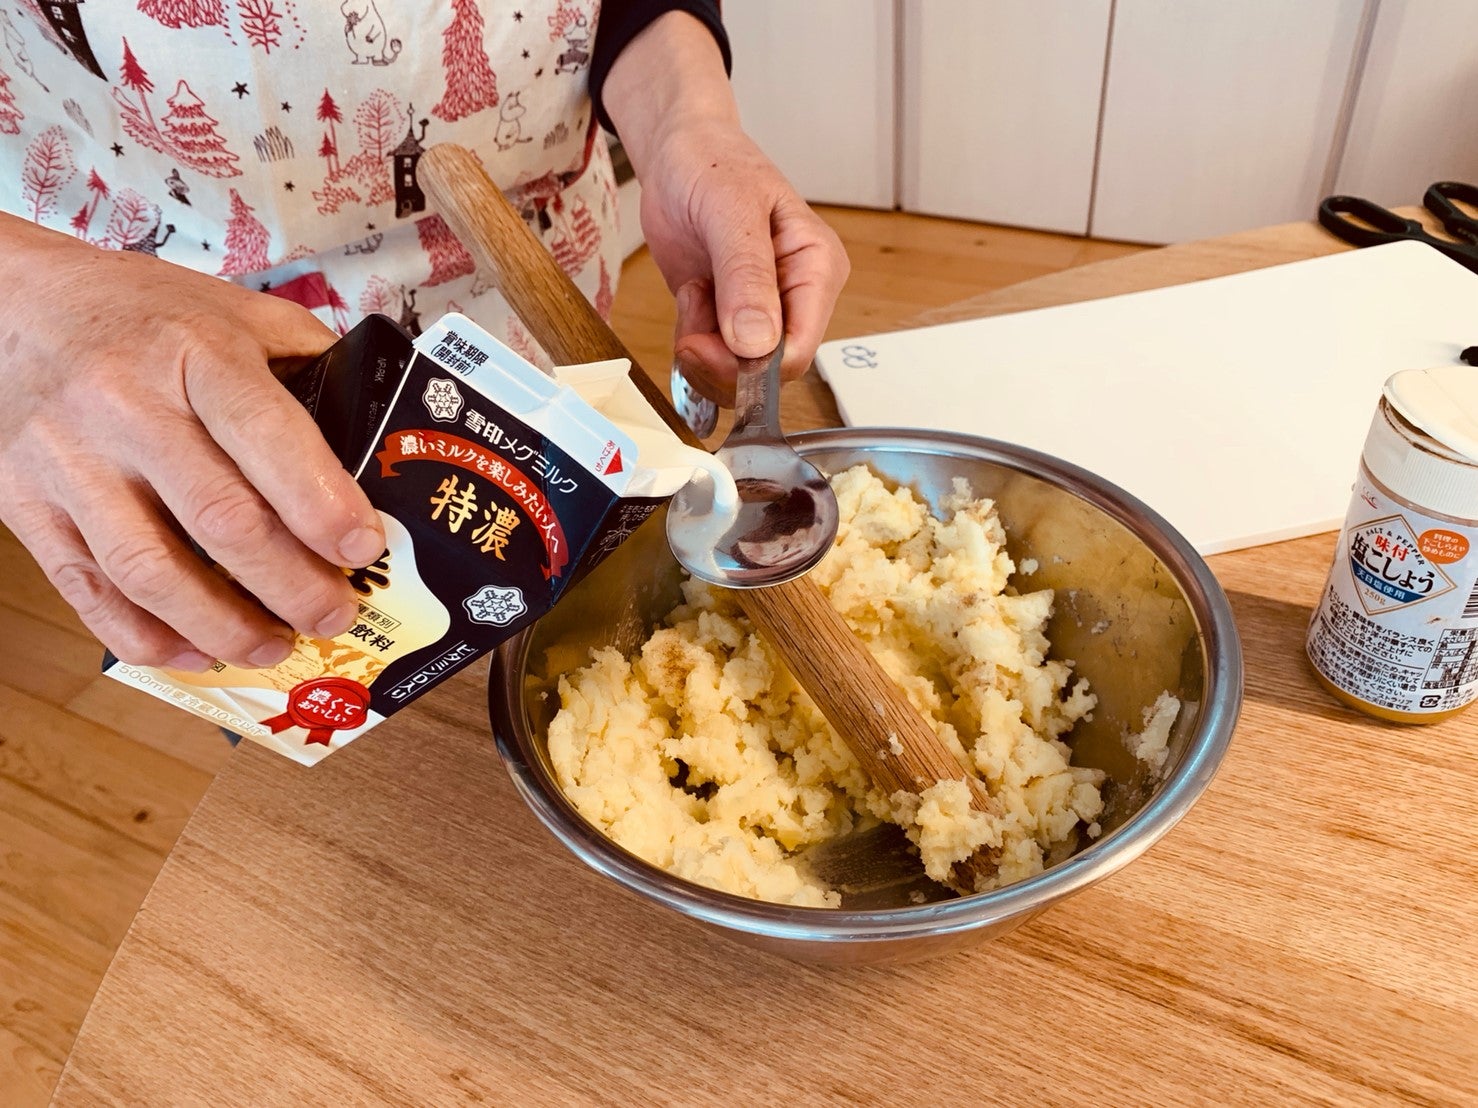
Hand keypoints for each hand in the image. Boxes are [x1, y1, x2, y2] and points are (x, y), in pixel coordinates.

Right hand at [0, 216, 383, 669]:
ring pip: (149, 569)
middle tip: (335, 615)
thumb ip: (307, 358)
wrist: (11, 304)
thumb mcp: (232, 308)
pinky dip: (143, 635)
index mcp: (194, 350)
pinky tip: (194, 652)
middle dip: (290, 583)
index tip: (362, 549)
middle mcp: (127, 405)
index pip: (266, 434)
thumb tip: (384, 428)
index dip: (320, 503)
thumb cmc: (140, 312)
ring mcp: (71, 462)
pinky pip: (86, 588)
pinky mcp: (28, 505)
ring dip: (221, 625)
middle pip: (219, 517)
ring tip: (274, 649)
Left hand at [601, 12, 849, 405]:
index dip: (755, 364)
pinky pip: (713, 358)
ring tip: (694, 292)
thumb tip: (757, 343)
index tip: (709, 343)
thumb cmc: (713, 163)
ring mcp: (762, 311)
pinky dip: (691, 341)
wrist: (678, 154)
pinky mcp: (729, 318)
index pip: (801, 349)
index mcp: (817, 268)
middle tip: (690, 320)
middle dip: (722, 359)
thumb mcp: (730, 212)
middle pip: (769, 370)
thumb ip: (745, 277)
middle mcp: (796, 297)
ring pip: (738, 372)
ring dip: (703, 348)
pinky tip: (690, 297)